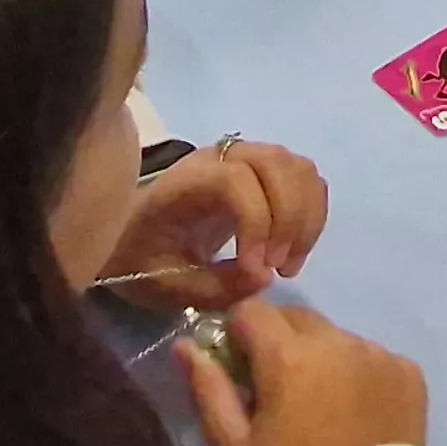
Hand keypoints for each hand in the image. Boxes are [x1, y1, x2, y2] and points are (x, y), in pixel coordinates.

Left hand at [99, 139, 329, 308]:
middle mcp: (220, 158)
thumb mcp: (168, 287)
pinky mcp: (265, 172)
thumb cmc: (145, 260)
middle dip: (288, 221)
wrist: (135, 237)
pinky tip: (294, 250)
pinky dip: (311, 215)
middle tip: (278, 269)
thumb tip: (265, 275)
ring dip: (305, 218)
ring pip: (298, 169)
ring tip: (288, 264)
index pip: (235, 180)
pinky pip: (306, 180)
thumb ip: (216, 286)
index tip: (257, 268)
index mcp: (186, 182)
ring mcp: (246, 159)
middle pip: (276, 165)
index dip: (256, 221)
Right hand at [186, 298, 430, 445]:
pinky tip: (355, 415)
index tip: (239, 368)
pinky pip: (374, 358)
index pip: (252, 311)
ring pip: (338, 338)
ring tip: (321, 409)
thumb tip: (187, 345)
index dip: (238, 334)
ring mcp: (380, 356)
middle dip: (280, 342)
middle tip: (277, 392)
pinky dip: (360, 374)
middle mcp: (339, 342)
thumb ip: (208, 389)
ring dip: (323, 357)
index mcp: (289, 355)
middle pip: (298, 319)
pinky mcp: (411, 376)